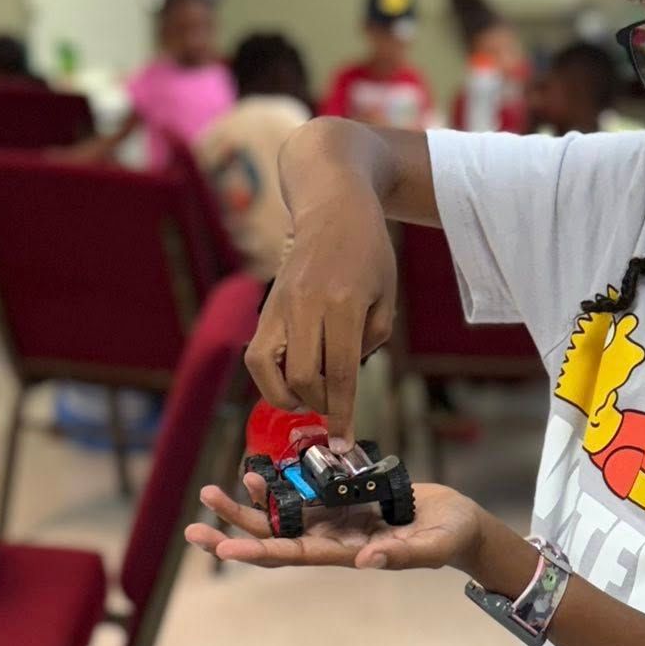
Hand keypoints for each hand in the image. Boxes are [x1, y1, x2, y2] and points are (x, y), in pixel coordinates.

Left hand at [186, 473, 485, 573]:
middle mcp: (334, 540)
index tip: (224, 550)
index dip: (258, 553)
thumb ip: (401, 554)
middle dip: (235, 531)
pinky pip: (302, 495)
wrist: (461, 522)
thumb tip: (365, 562)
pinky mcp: (343, 501)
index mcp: (349, 553)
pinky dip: (277, 485)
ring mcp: (336, 521)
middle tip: (195, 523)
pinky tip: (254, 471)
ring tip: (211, 492)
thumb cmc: (451, 536)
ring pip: (281, 517)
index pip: (295, 556)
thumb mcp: (431, 546)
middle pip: (274, 539)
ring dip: (245, 507)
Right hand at [245, 188, 397, 448]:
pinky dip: (271, 378)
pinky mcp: (266, 306)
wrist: (332, 204)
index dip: (343, 413)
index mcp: (345, 304)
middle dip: (319, 407)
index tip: (343, 441)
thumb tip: (345, 376)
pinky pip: (258, 354)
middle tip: (333, 413)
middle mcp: (307, 305)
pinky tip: (292, 379)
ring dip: (288, 396)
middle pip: (304, 378)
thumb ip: (371, 338)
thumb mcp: (386, 295)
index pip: (342, 373)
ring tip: (309, 397)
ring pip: (268, 370)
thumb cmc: (368, 250)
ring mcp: (280, 304)